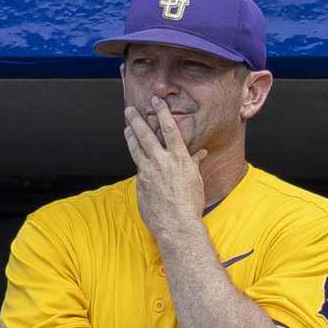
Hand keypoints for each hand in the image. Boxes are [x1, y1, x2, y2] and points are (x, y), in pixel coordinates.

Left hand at [125, 97, 207, 241]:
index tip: (156, 101)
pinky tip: (135, 154)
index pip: (170, 129)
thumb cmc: (190, 204)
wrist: (177, 225)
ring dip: (130, 136)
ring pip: (136, 149)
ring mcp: (148, 173)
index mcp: (179, 159)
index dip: (162, 113)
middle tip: (130, 109)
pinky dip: (137, 159)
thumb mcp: (196, 180)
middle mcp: (162, 162)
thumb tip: (200, 154)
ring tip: (127, 127)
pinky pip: (138, 167)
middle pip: (146, 135)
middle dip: (137, 120)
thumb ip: (194, 163)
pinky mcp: (140, 184)